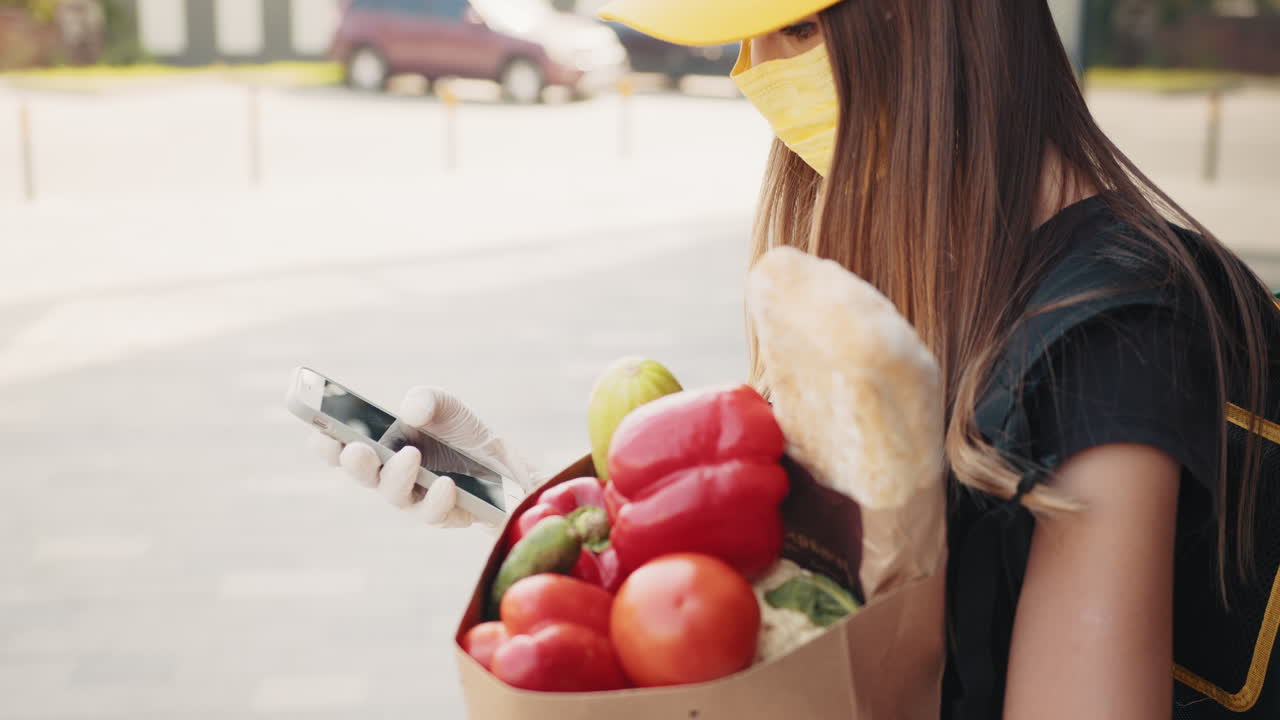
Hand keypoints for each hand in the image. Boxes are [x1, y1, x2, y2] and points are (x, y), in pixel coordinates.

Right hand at [310, 387, 542, 527]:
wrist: (507, 464)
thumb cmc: (465, 435)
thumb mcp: (447, 407)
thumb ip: (427, 400)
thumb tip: (410, 411)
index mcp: (381, 447)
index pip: (341, 449)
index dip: (325, 443)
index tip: (319, 432)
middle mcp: (391, 475)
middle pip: (362, 475)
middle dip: (355, 463)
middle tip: (356, 450)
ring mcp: (415, 498)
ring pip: (394, 496)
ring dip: (398, 477)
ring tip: (411, 456)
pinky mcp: (444, 515)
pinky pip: (433, 513)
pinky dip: (437, 498)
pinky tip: (446, 483)